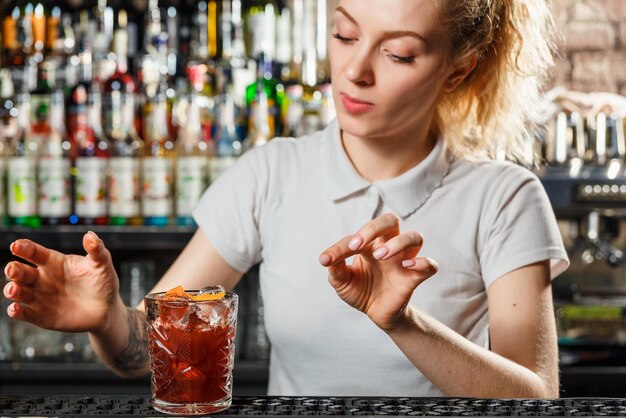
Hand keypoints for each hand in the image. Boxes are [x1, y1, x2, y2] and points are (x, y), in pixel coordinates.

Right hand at [3, 232, 120, 333]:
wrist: (106, 309)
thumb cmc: (102, 282)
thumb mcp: (102, 264)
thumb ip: (97, 250)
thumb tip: (90, 235)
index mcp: (53, 262)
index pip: (34, 252)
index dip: (24, 248)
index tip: (17, 246)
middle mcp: (42, 278)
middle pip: (21, 272)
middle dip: (14, 269)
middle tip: (12, 268)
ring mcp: (39, 297)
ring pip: (18, 292)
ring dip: (12, 290)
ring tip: (14, 289)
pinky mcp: (40, 316)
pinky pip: (23, 313)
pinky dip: (16, 311)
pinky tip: (15, 309)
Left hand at [319, 213, 437, 331]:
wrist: (376, 313)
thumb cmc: (360, 290)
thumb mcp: (342, 281)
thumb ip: (335, 268)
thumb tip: (325, 259)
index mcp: (370, 244)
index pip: (358, 235)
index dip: (340, 246)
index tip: (327, 260)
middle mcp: (389, 247)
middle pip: (391, 220)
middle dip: (374, 227)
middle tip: (358, 245)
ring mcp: (404, 261)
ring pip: (415, 236)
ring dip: (397, 243)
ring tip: (380, 256)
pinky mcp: (414, 278)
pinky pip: (430, 265)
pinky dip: (422, 262)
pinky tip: (407, 266)